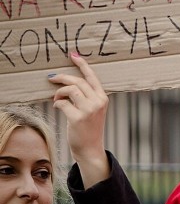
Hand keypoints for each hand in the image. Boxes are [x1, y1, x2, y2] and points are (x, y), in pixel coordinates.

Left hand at [48, 53, 109, 187]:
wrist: (91, 148)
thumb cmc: (89, 128)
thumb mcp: (93, 110)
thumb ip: (86, 96)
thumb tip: (67, 83)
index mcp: (103, 98)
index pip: (92, 77)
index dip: (82, 64)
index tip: (73, 55)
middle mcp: (98, 101)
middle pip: (78, 81)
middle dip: (62, 78)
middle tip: (51, 78)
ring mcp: (89, 110)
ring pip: (70, 90)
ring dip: (58, 93)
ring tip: (56, 99)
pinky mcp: (78, 118)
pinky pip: (63, 103)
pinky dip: (57, 104)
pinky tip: (57, 107)